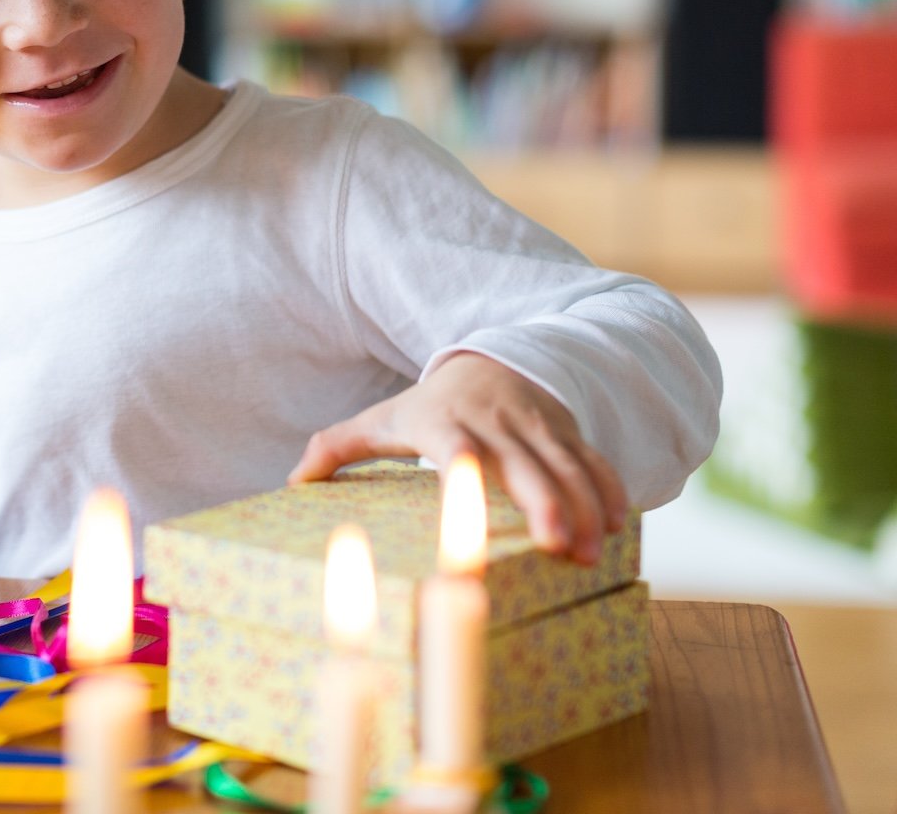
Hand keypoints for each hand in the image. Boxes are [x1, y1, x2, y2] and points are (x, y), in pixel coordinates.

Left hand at [288, 353, 628, 565]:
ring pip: (565, 464)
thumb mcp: (381, 419)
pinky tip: (618, 526)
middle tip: (559, 544)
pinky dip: (608, 490)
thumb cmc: (428, 404)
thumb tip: (291, 481)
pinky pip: (592, 460)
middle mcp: (494, 420)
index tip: (467, 473)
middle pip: (521, 460)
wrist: (490, 359)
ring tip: (593, 551)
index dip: (462, 456)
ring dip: (583, 507)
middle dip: (544, 500)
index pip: (453, 437)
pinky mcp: (566, 429)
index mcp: (443, 420)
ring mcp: (535, 424)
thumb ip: (337, 447)